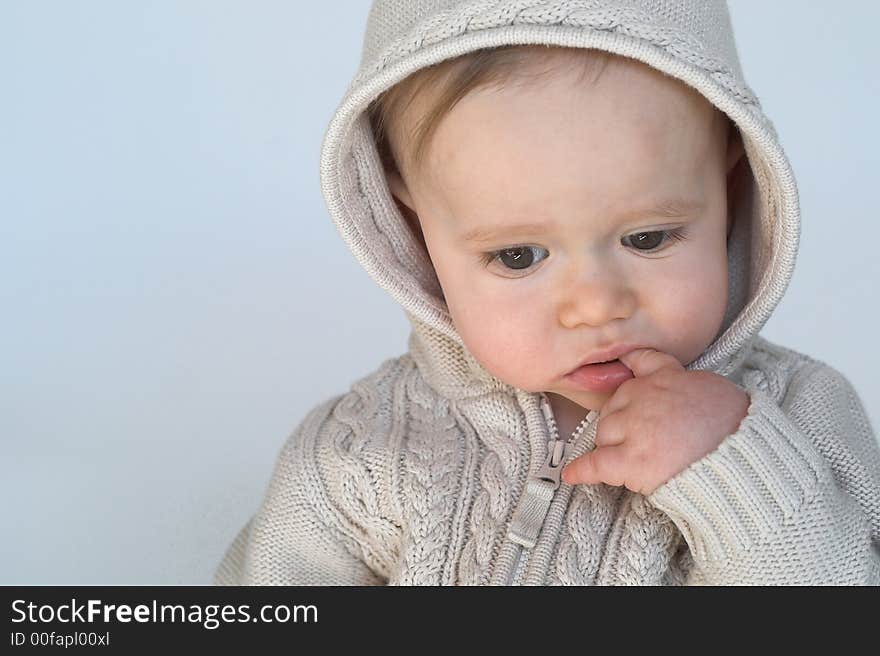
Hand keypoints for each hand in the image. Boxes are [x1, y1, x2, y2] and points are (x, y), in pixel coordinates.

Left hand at [560, 347, 750, 494]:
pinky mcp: (629, 459)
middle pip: (614, 406)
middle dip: (624, 423)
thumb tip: (682, 392)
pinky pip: (595, 464)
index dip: (627, 368)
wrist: (742, 457)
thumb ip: (687, 385)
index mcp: (666, 376)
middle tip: (651, 441)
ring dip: (613, 447)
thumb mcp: (714, 388)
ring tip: (643, 461)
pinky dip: (582, 471)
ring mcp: (633, 427)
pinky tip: (572, 474)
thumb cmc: (737, 427)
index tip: (619, 370)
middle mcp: (642, 395)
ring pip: (605, 434)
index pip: (638, 361)